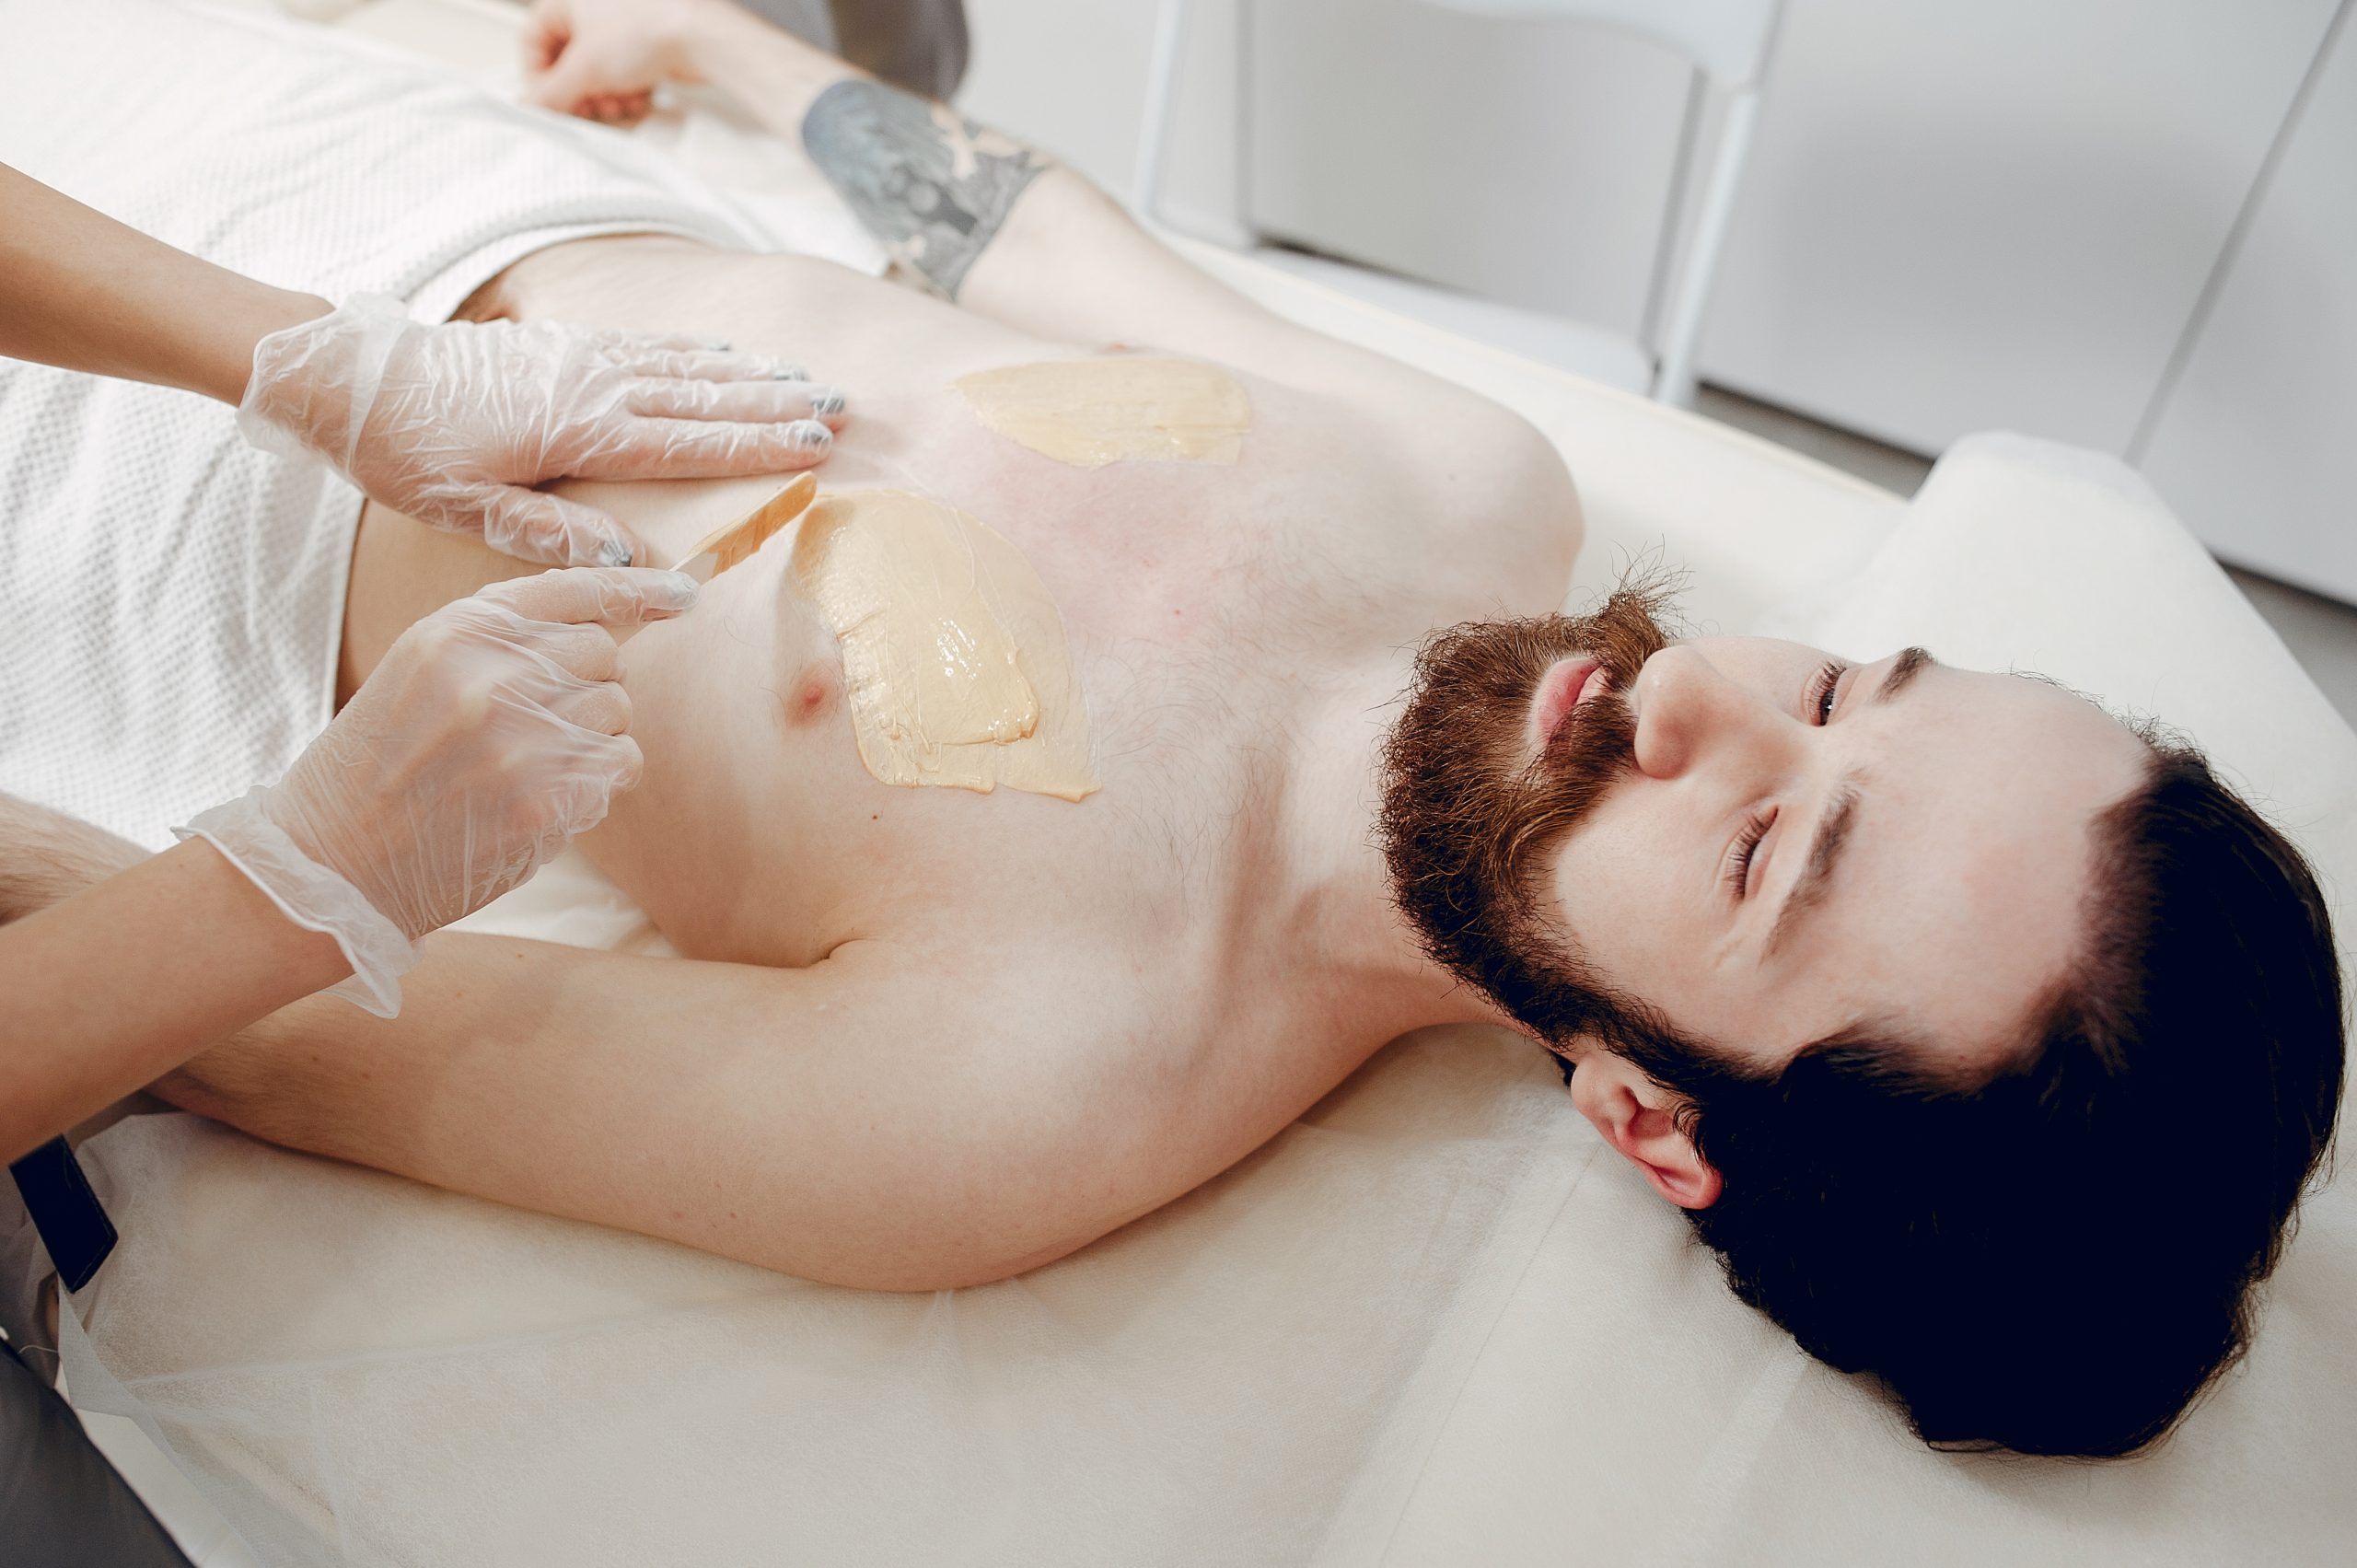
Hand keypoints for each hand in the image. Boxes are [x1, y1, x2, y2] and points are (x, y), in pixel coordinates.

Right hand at [178, 568, 697, 1013]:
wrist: (331, 862)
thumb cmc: (378, 767)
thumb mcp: (419, 672)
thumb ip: (501, 643)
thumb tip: (608, 627)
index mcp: (455, 632)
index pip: (571, 590)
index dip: (637, 590)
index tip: (681, 593)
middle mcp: (491, 675)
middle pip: (603, 653)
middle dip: (590, 684)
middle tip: (541, 723)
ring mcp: (521, 739)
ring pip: (619, 710)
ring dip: (595, 736)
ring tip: (535, 764)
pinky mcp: (544, 800)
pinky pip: (621, 765)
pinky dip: (602, 779)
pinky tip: (551, 794)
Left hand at [238, 295, 845, 566]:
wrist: (351, 374)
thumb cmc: (403, 451)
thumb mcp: (464, 509)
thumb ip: (549, 532)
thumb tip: (631, 558)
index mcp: (577, 433)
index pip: (689, 443)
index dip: (757, 445)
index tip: (816, 445)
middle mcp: (591, 387)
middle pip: (704, 397)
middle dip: (776, 404)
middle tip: (841, 408)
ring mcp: (580, 358)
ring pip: (685, 366)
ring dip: (751, 374)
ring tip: (806, 378)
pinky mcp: (561, 345)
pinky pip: (649, 345)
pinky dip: (699, 352)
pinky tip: (729, 358)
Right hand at [521, 0, 738, 122]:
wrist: (702, 37)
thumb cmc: (645, 32)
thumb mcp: (584, 70)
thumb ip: (550, 94)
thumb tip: (530, 106)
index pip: (533, 40)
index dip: (538, 76)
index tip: (549, 102)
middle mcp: (593, 5)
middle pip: (567, 59)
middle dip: (577, 91)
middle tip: (586, 110)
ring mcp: (621, 22)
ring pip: (597, 70)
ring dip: (603, 95)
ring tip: (616, 104)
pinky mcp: (646, 40)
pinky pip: (623, 70)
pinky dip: (626, 89)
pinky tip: (638, 97)